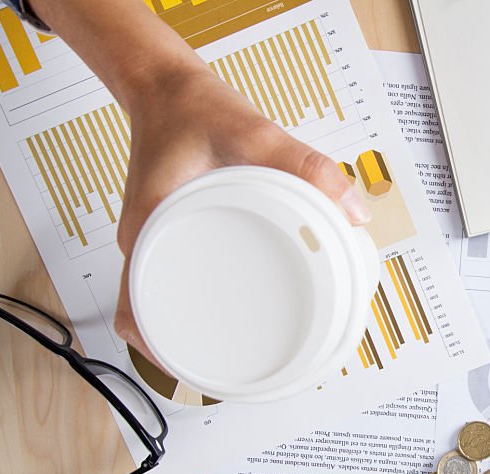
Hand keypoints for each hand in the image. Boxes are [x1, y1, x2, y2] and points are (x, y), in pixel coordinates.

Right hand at [112, 67, 369, 362]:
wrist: (168, 87)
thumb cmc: (197, 109)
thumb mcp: (255, 132)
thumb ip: (307, 165)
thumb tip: (355, 209)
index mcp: (145, 230)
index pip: (135, 309)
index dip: (159, 350)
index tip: (195, 371)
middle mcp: (143, 244)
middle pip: (151, 316)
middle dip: (185, 350)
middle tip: (237, 369)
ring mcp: (155, 242)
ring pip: (162, 301)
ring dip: (192, 328)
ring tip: (245, 348)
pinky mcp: (172, 234)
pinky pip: (179, 277)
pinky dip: (202, 298)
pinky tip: (242, 304)